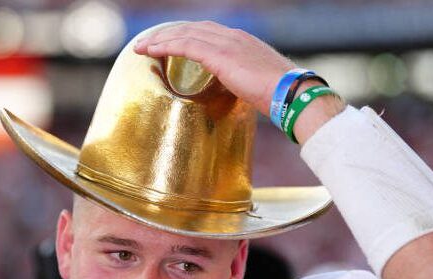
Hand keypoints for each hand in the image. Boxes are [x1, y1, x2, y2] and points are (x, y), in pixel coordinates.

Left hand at [134, 21, 294, 116]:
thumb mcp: (255, 83)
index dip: (183, 36)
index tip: (168, 44)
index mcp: (241, 42)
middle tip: (147, 43)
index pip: (205, 33)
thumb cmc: (279, 95)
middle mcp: (232, 37)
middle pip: (191, 29)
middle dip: (167, 34)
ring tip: (141, 47)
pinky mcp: (221, 55)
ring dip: (160, 39)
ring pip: (185, 34)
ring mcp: (227, 43)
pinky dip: (166, 46)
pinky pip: (186, 45)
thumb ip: (240, 80)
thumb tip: (232, 91)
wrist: (291, 93)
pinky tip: (151, 50)